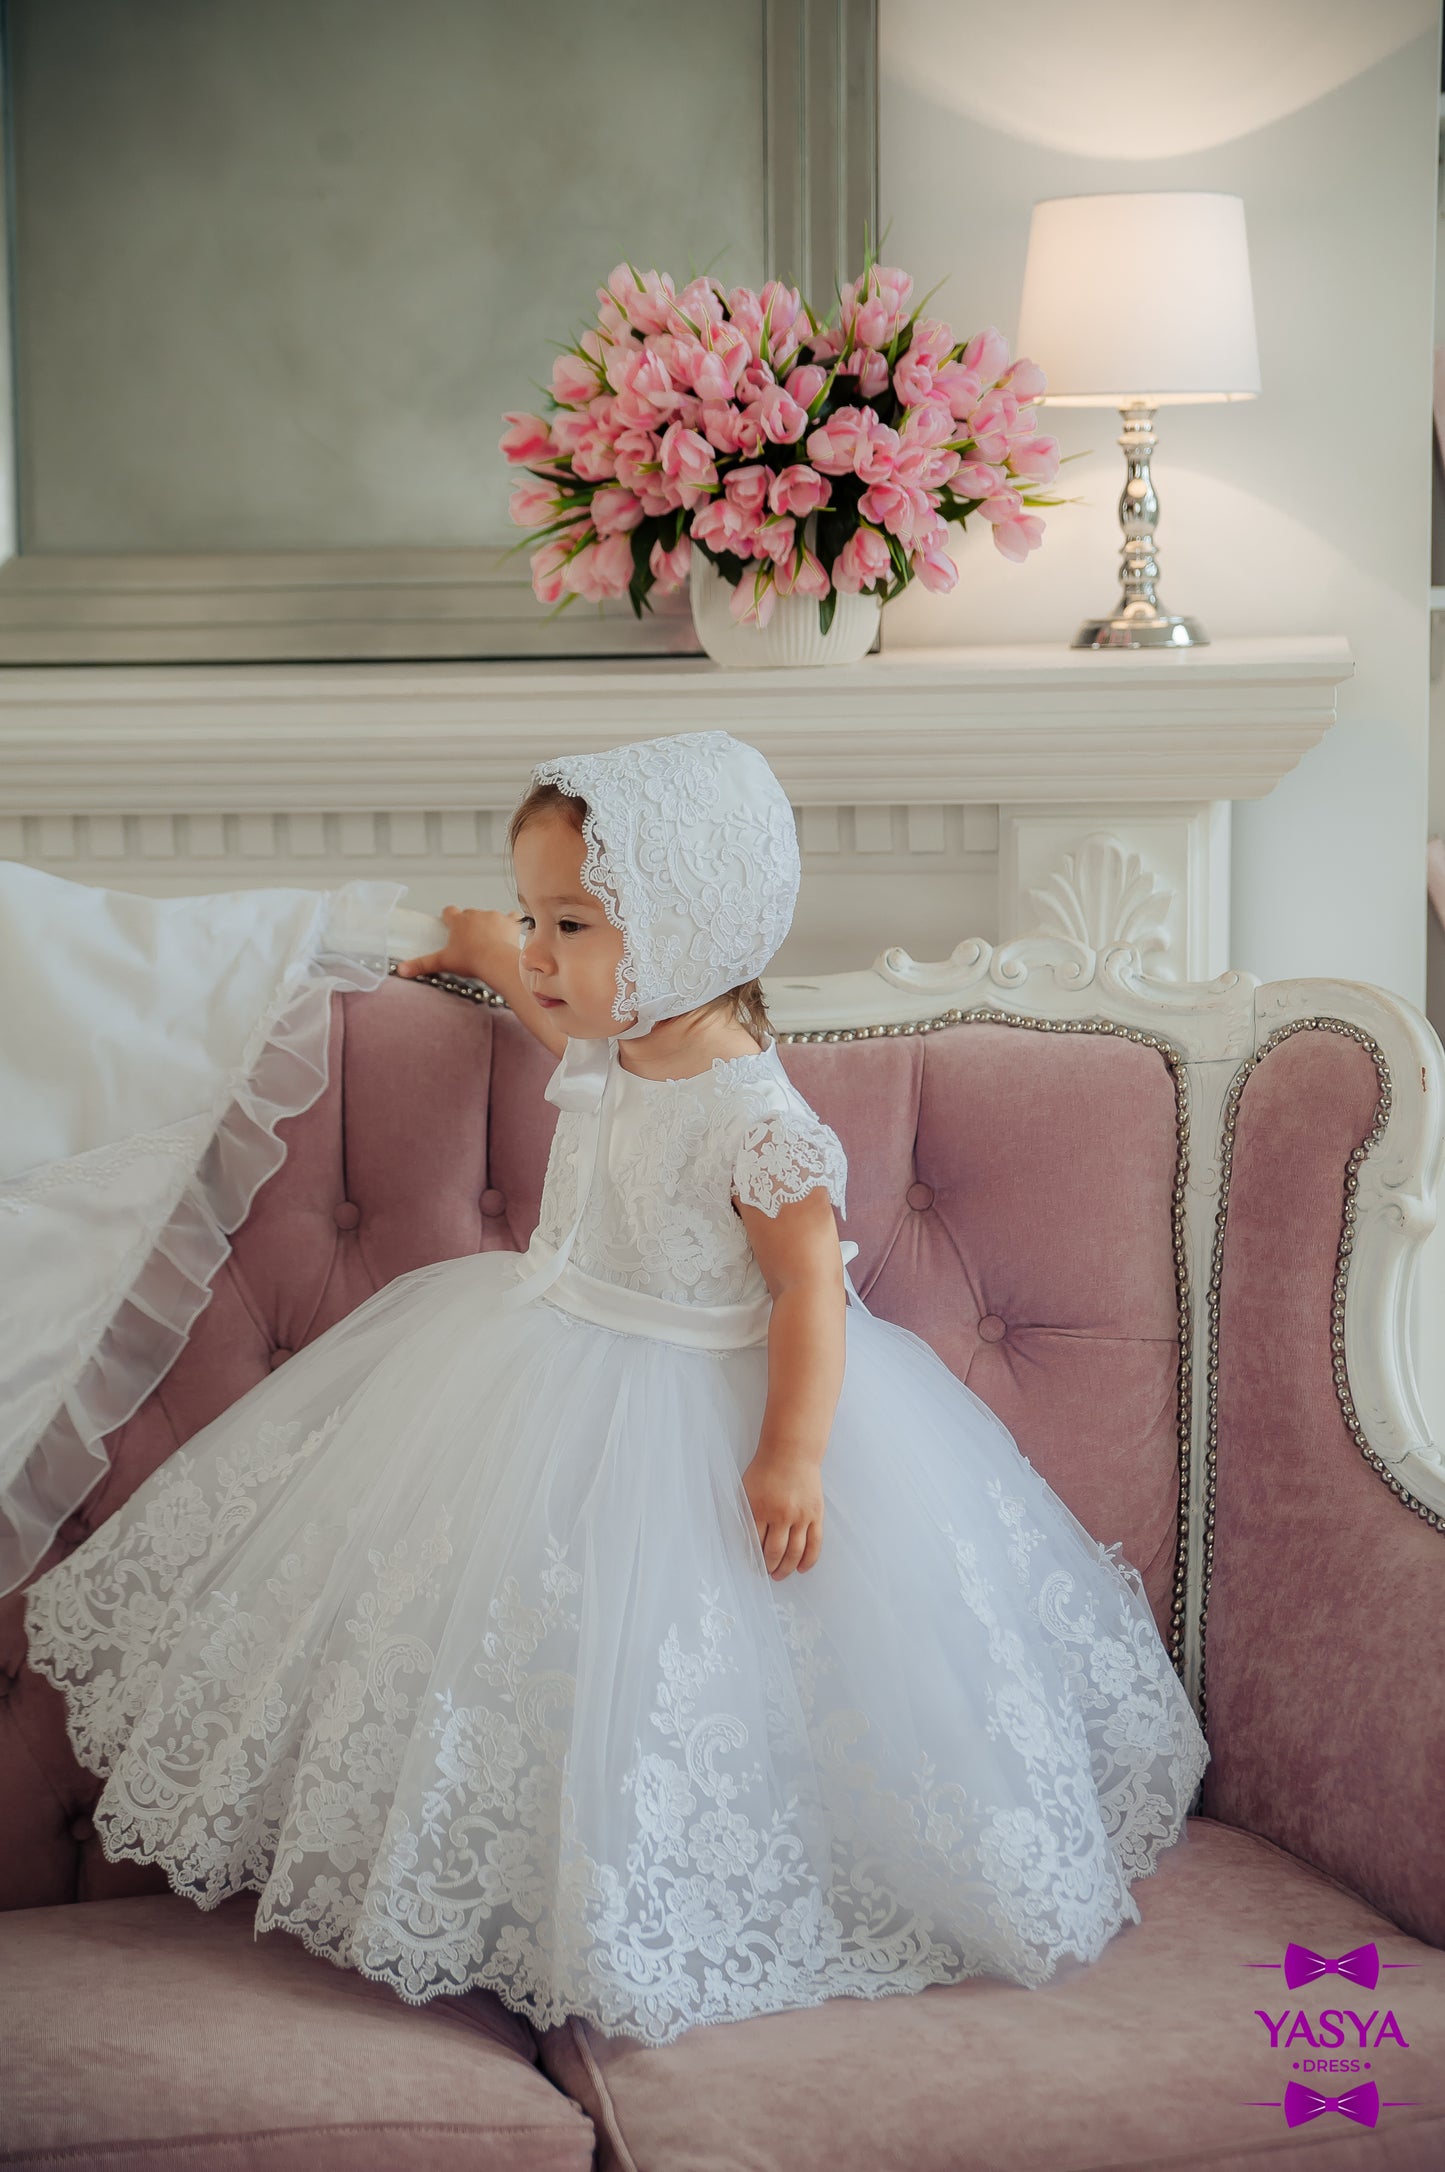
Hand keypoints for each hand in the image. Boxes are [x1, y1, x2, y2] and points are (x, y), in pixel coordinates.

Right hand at [395, 905, 521, 985]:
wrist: (496, 961)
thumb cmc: (471, 961)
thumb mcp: (443, 962)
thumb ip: (422, 964)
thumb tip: (400, 969)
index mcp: (458, 921)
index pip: (449, 911)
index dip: (449, 918)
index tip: (450, 926)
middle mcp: (475, 914)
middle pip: (470, 914)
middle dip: (470, 925)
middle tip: (471, 942)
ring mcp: (494, 916)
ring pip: (490, 916)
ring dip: (490, 925)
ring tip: (491, 942)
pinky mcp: (510, 921)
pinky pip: (512, 917)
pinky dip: (511, 924)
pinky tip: (510, 933)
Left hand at [741, 1452, 823, 1578]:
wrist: (791, 1453)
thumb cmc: (765, 1470)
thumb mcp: (746, 1490)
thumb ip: (746, 1515)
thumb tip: (747, 1541)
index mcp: (759, 1508)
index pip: (755, 1543)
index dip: (754, 1558)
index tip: (754, 1566)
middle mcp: (781, 1515)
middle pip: (775, 1551)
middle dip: (769, 1567)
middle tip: (767, 1574)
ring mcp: (801, 1516)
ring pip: (795, 1552)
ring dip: (787, 1568)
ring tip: (781, 1575)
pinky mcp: (816, 1515)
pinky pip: (814, 1543)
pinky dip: (809, 1560)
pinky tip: (802, 1569)